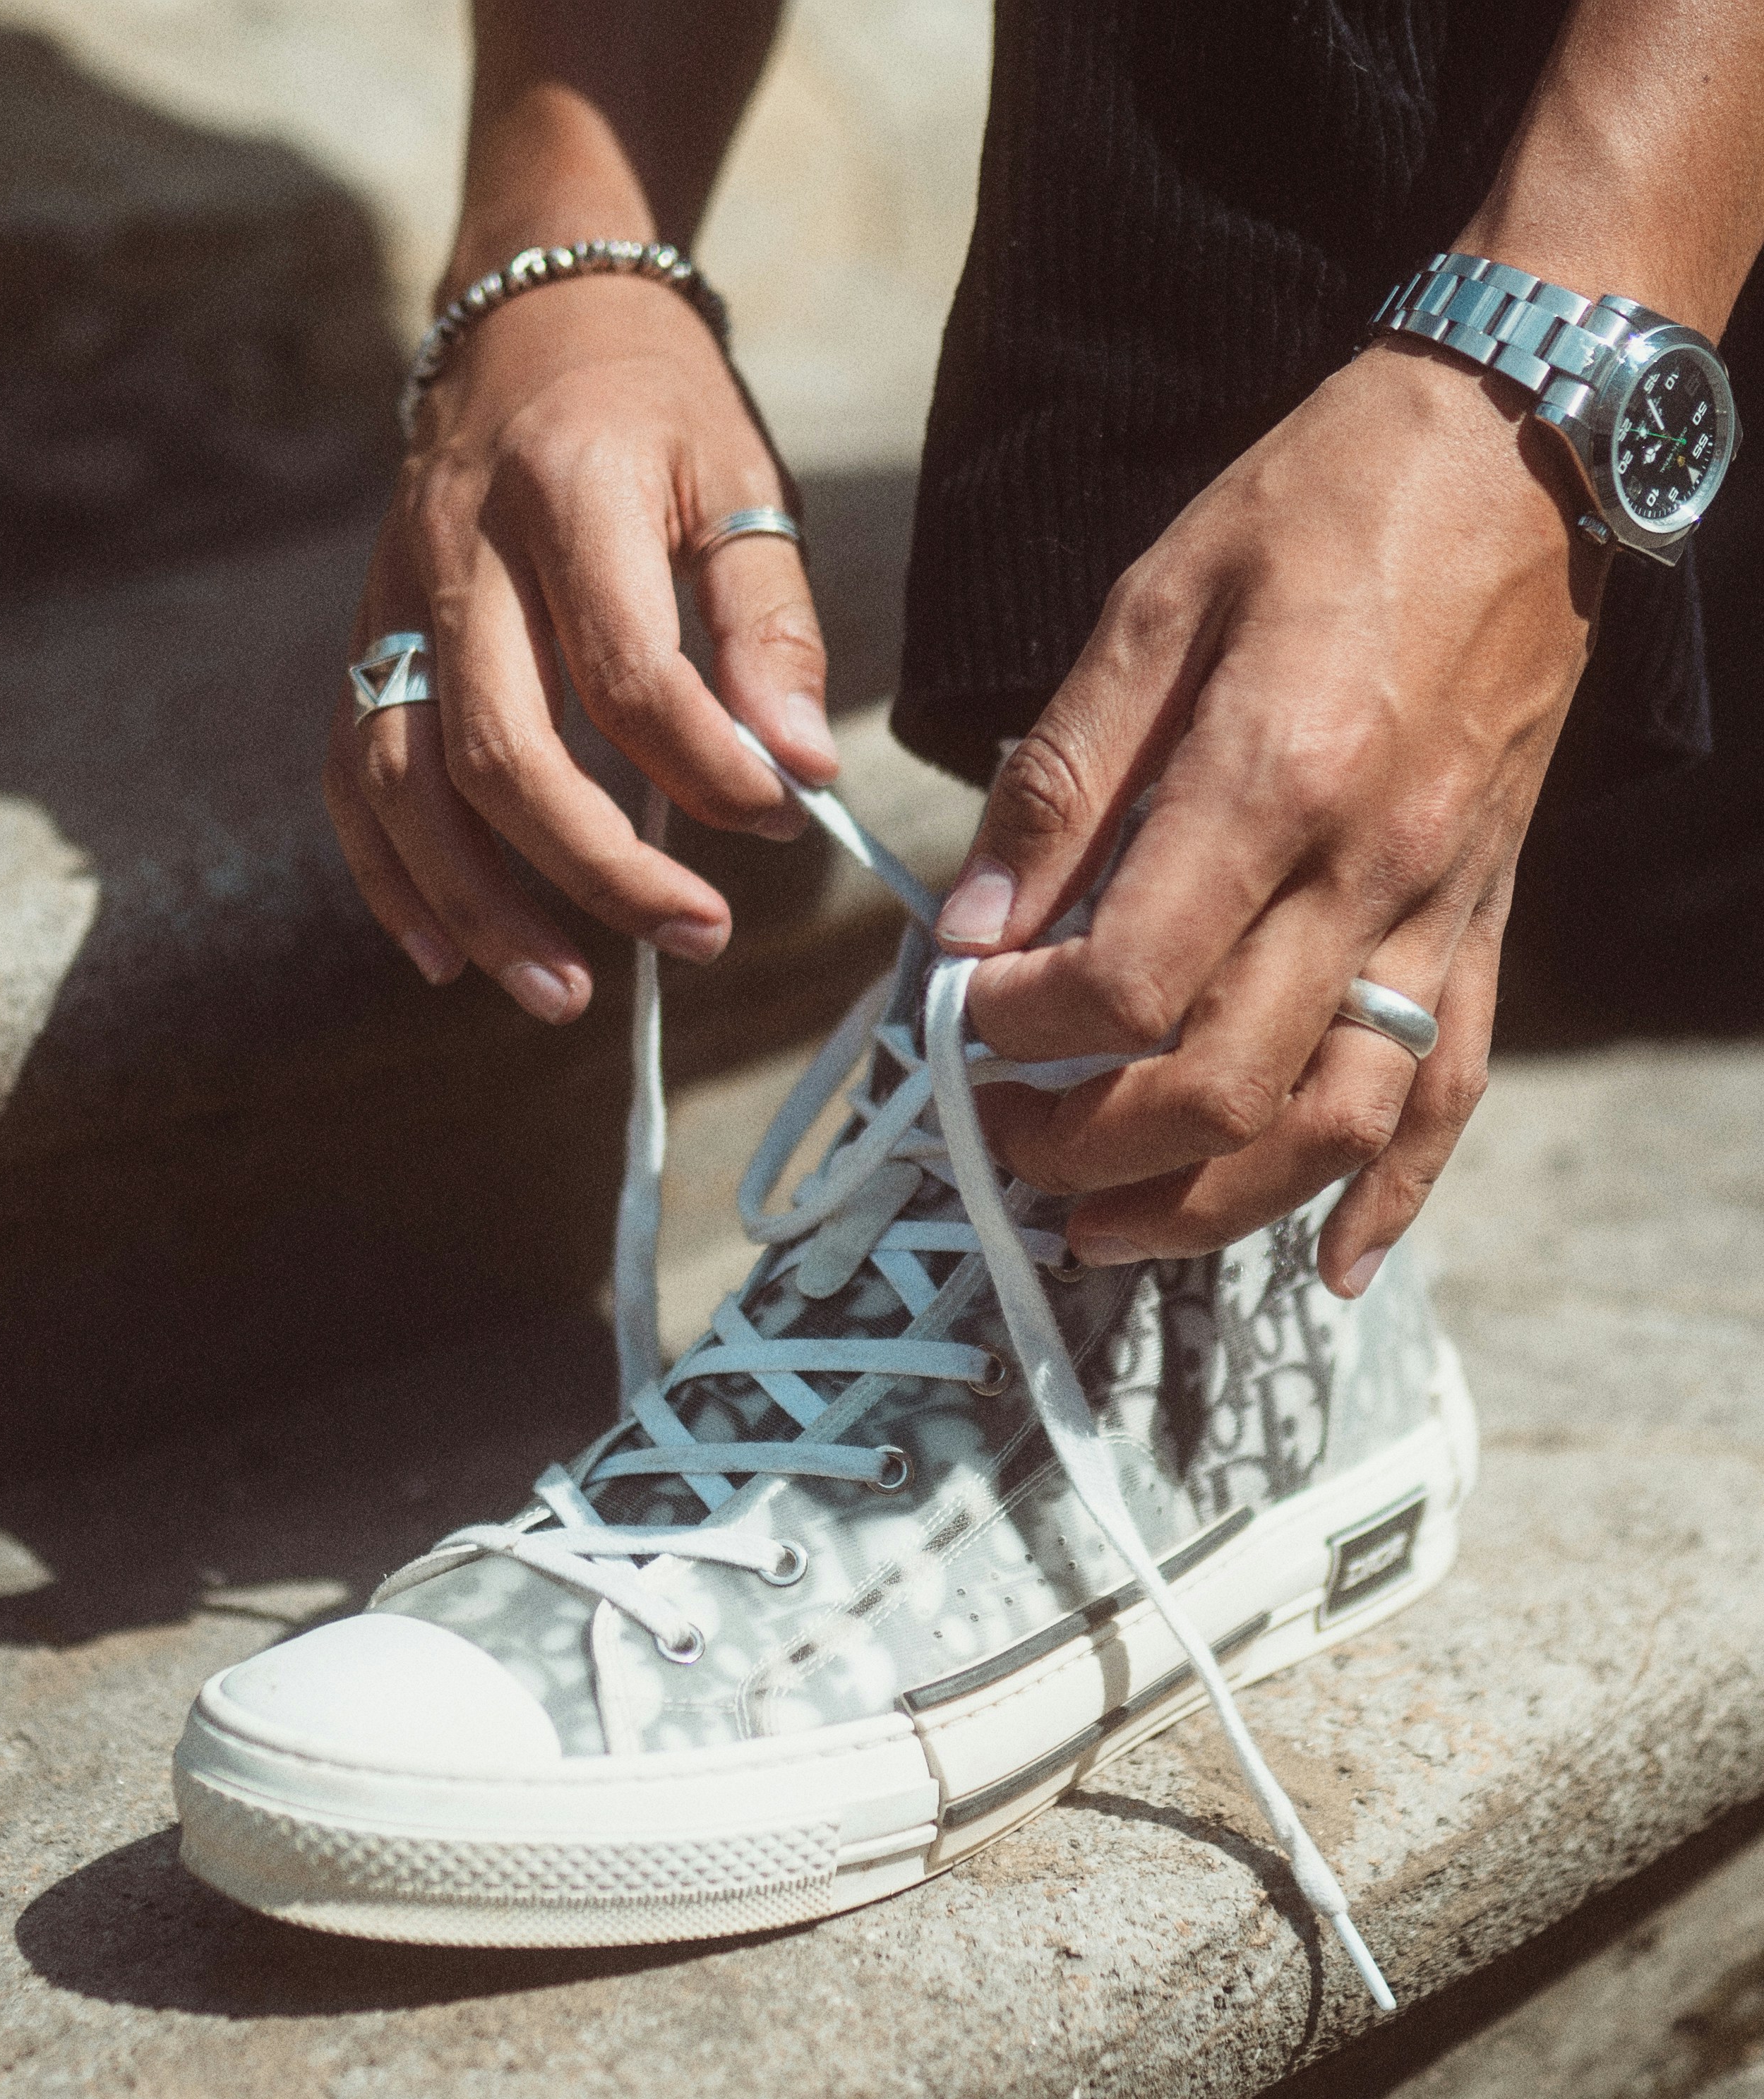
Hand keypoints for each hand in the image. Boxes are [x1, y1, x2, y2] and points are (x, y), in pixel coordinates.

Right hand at [324, 272, 837, 1021]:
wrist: (527, 308)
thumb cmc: (653, 406)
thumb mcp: (739, 481)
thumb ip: (768, 625)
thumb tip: (801, 767)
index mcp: (567, 495)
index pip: (629, 674)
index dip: (709, 769)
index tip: (785, 818)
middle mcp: (459, 550)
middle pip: (503, 748)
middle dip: (598, 869)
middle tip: (699, 938)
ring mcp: (394, 596)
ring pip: (404, 780)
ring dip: (479, 904)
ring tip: (562, 996)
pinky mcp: (366, 632)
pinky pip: (351, 769)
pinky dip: (389, 873)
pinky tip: (445, 954)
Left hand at [934, 341, 1608, 1295]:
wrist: (1520, 451)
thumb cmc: (1320, 505)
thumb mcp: (1151, 603)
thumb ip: (1060, 781)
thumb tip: (970, 929)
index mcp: (1274, 776)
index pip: (1126, 979)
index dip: (1020, 1031)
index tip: (960, 1020)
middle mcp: (1370, 868)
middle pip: (1221, 1082)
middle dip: (1085, 1145)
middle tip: (1001, 1140)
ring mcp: (1442, 909)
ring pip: (1334, 1123)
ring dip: (1211, 1206)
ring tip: (1106, 1231)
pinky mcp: (1484, 923)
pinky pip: (1450, 1091)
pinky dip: (1393, 1196)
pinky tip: (1328, 1265)